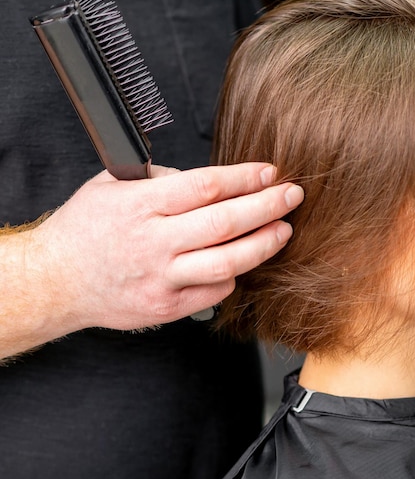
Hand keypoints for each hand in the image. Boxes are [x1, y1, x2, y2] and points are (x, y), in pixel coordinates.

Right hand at [0, 163, 303, 355]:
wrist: (57, 281)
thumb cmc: (84, 230)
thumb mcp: (110, 187)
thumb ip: (158, 180)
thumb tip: (206, 183)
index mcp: (141, 206)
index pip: (205, 187)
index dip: (244, 178)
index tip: (269, 172)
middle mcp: (154, 243)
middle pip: (225, 224)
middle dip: (267, 206)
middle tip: (293, 195)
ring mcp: (161, 279)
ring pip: (226, 263)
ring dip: (263, 245)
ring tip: (284, 230)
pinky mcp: (165, 306)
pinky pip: (212, 292)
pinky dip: (232, 276)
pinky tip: (241, 262)